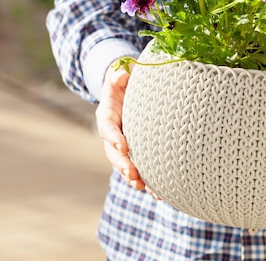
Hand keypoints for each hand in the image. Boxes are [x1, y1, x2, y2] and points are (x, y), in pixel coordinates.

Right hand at [95, 63, 146, 190]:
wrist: (128, 89)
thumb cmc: (126, 78)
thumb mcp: (120, 72)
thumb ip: (120, 73)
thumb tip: (122, 73)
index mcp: (107, 114)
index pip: (108, 127)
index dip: (113, 137)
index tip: (123, 145)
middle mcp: (113, 133)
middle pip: (113, 153)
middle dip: (122, 164)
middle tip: (133, 174)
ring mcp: (123, 144)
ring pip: (125, 165)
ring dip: (133, 178)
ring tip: (142, 187)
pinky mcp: (135, 151)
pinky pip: (140, 168)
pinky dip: (147, 181)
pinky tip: (158, 193)